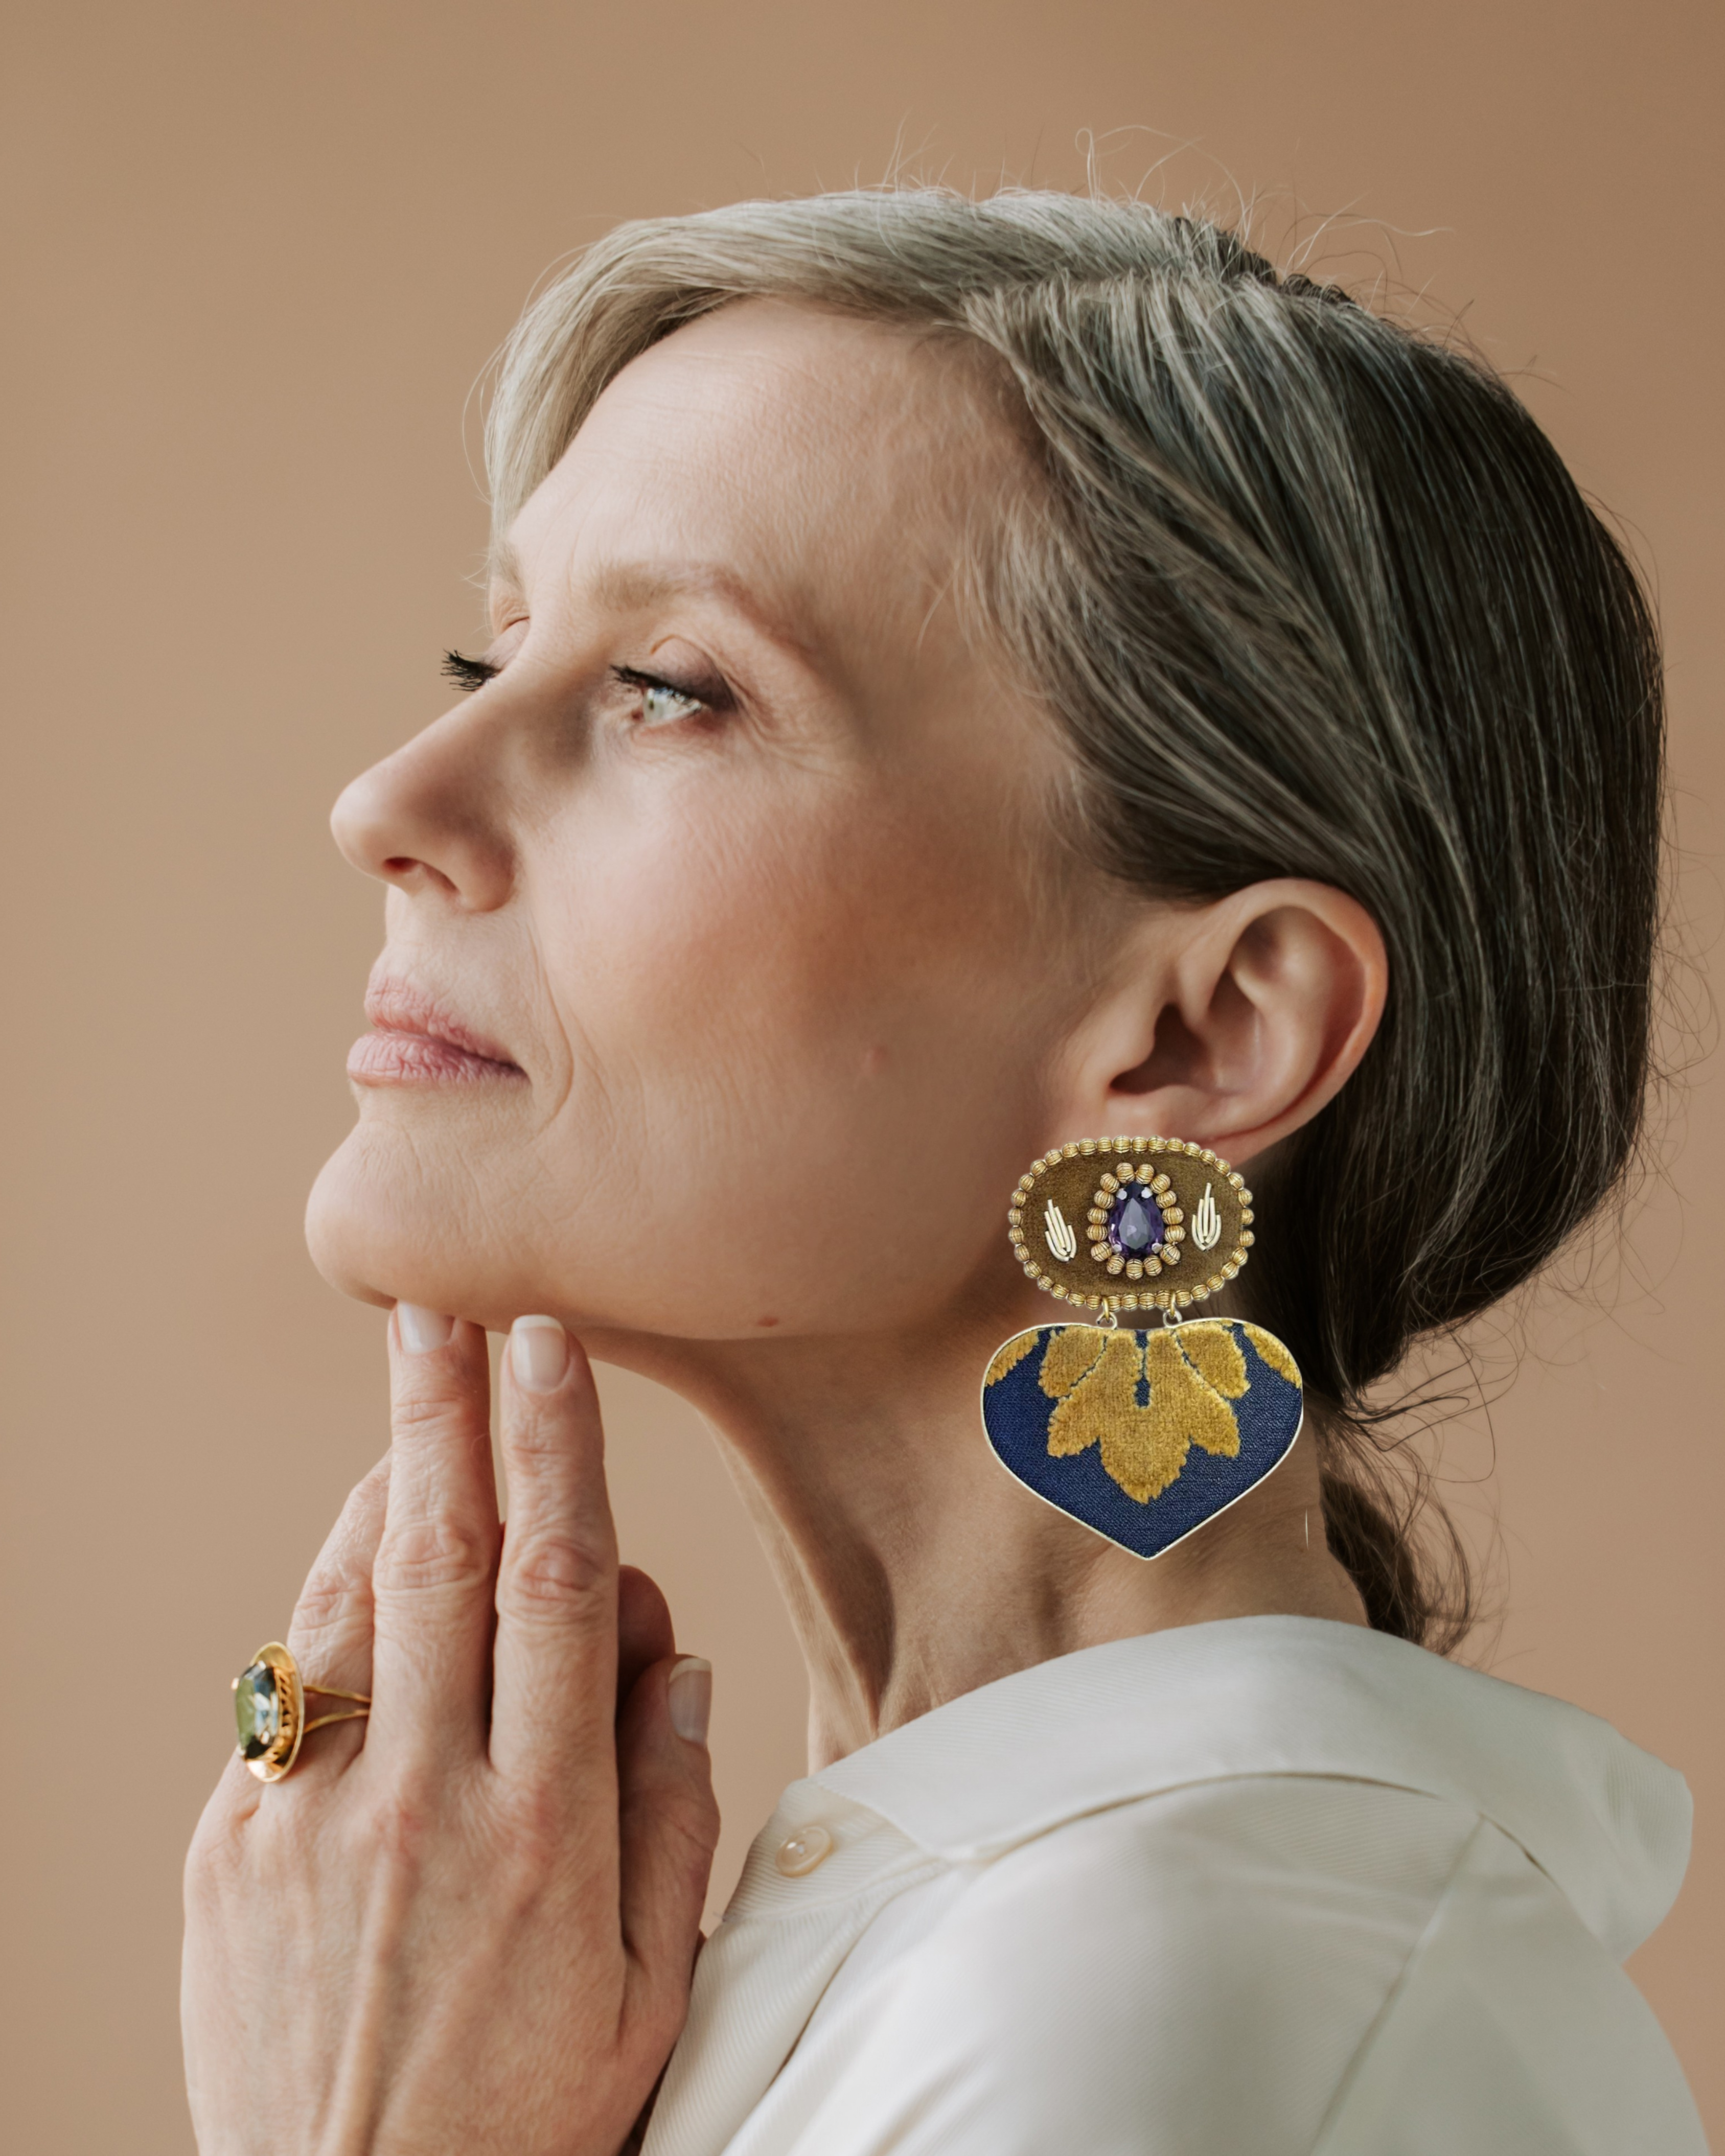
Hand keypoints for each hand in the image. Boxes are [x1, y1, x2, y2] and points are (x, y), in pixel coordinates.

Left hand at [182, 1310, 718, 2155]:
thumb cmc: (526, 2111)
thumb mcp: (648, 1986)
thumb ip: (670, 1811)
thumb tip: (669, 1659)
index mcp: (545, 1829)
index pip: (557, 1586)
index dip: (555, 1451)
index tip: (549, 1352)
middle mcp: (421, 1803)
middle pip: (438, 1555)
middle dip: (446, 1412)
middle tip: (445, 1306)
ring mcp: (307, 1820)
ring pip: (349, 1600)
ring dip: (385, 1489)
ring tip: (417, 1414)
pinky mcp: (225, 1849)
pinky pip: (288, 1687)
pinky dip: (333, 1605)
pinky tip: (371, 1574)